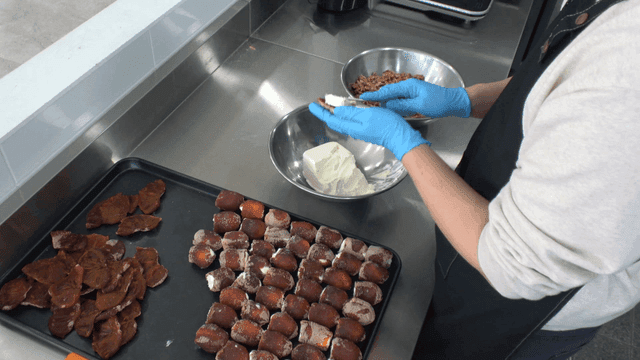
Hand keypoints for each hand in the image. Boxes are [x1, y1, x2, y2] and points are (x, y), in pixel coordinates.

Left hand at [308, 102, 429, 159]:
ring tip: (329, 103)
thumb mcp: (367, 115)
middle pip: (335, 120)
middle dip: (326, 110)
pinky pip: (351, 120)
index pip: (331, 118)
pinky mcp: (366, 128)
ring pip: (342, 120)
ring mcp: (360, 129)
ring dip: (334, 111)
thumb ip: (351, 113)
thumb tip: (337, 111)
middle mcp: (353, 129)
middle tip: (320, 102)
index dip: (321, 111)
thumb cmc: (386, 125)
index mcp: (351, 126)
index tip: (313, 104)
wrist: (400, 136)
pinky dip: (345, 113)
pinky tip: (347, 109)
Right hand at [359, 78, 471, 117]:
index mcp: (409, 86)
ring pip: (395, 97)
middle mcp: (409, 86)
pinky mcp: (415, 96)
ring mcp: (412, 91)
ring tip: (376, 107)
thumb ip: (402, 105)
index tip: (363, 96)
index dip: (375, 95)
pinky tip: (391, 109)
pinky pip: (401, 100)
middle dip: (378, 98)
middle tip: (366, 103)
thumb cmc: (439, 103)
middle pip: (389, 92)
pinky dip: (394, 104)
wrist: (454, 102)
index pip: (388, 91)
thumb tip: (388, 105)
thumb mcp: (419, 105)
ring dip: (386, 101)